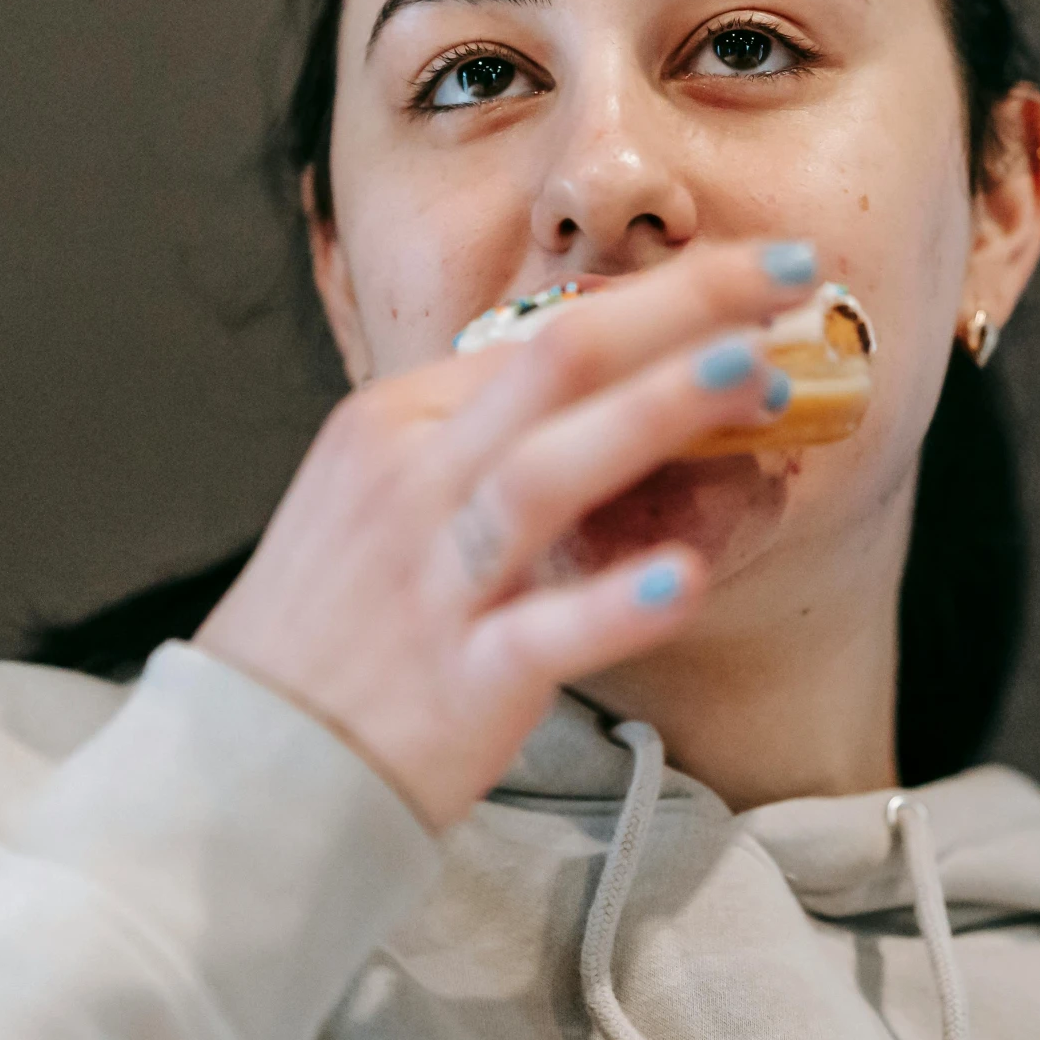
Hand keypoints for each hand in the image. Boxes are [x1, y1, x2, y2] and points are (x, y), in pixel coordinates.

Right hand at [192, 241, 819, 830]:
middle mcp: (411, 483)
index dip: (663, 298)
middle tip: (792, 274)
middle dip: (681, 307)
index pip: (542, 337)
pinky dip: (611, 605)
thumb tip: (610, 387)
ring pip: (547, 474)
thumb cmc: (333, 626)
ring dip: (658, 414)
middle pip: (554, 365)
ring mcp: (432, 582)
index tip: (762, 275)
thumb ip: (480, 439)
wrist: (247, 766)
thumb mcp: (382, 498)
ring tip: (760, 375)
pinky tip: (683, 580)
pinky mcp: (457, 681)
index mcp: (395, 426)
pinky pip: (540, 633)